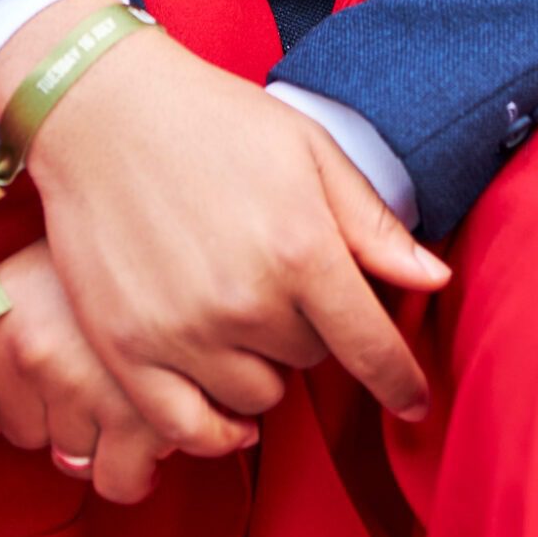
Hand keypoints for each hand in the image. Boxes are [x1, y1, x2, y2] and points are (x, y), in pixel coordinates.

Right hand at [0, 0, 449, 454]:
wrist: (103, 107)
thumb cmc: (214, 119)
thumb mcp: (308, 148)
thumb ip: (371, 222)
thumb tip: (434, 279)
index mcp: (300, 247)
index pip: (371, 347)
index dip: (400, 380)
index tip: (414, 400)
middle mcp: (244, 301)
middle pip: (311, 361)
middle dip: (308, 326)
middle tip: (277, 275)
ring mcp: (181, 332)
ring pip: (256, 396)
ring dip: (260, 364)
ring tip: (236, 307)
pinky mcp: (126, 349)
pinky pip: (187, 428)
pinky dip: (214, 426)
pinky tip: (222, 404)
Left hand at [0, 240, 229, 504]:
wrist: (196, 209)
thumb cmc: (122, 237)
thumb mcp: (49, 262)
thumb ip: (8, 325)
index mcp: (1, 305)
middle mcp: (29, 346)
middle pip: (18, 431)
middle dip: (53, 414)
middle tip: (94, 370)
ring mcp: (79, 383)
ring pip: (70, 456)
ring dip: (98, 433)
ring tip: (129, 381)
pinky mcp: (134, 416)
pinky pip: (116, 481)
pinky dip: (136, 466)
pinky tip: (153, 427)